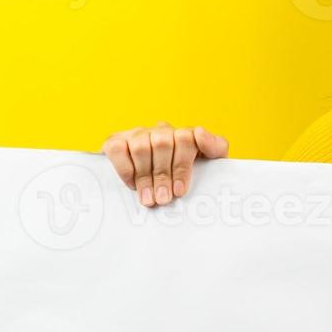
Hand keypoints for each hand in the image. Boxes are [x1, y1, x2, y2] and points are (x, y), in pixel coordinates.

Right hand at [101, 122, 229, 205]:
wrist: (151, 192)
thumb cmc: (183, 183)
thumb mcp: (208, 166)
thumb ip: (215, 147)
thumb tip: (200, 133)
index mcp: (184, 135)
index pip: (186, 138)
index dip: (182, 166)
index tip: (180, 191)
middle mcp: (161, 131)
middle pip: (163, 143)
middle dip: (163, 175)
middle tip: (163, 199)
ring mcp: (138, 134)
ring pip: (141, 146)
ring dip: (145, 176)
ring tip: (149, 199)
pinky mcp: (116, 141)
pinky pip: (118, 149)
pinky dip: (125, 169)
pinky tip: (132, 185)